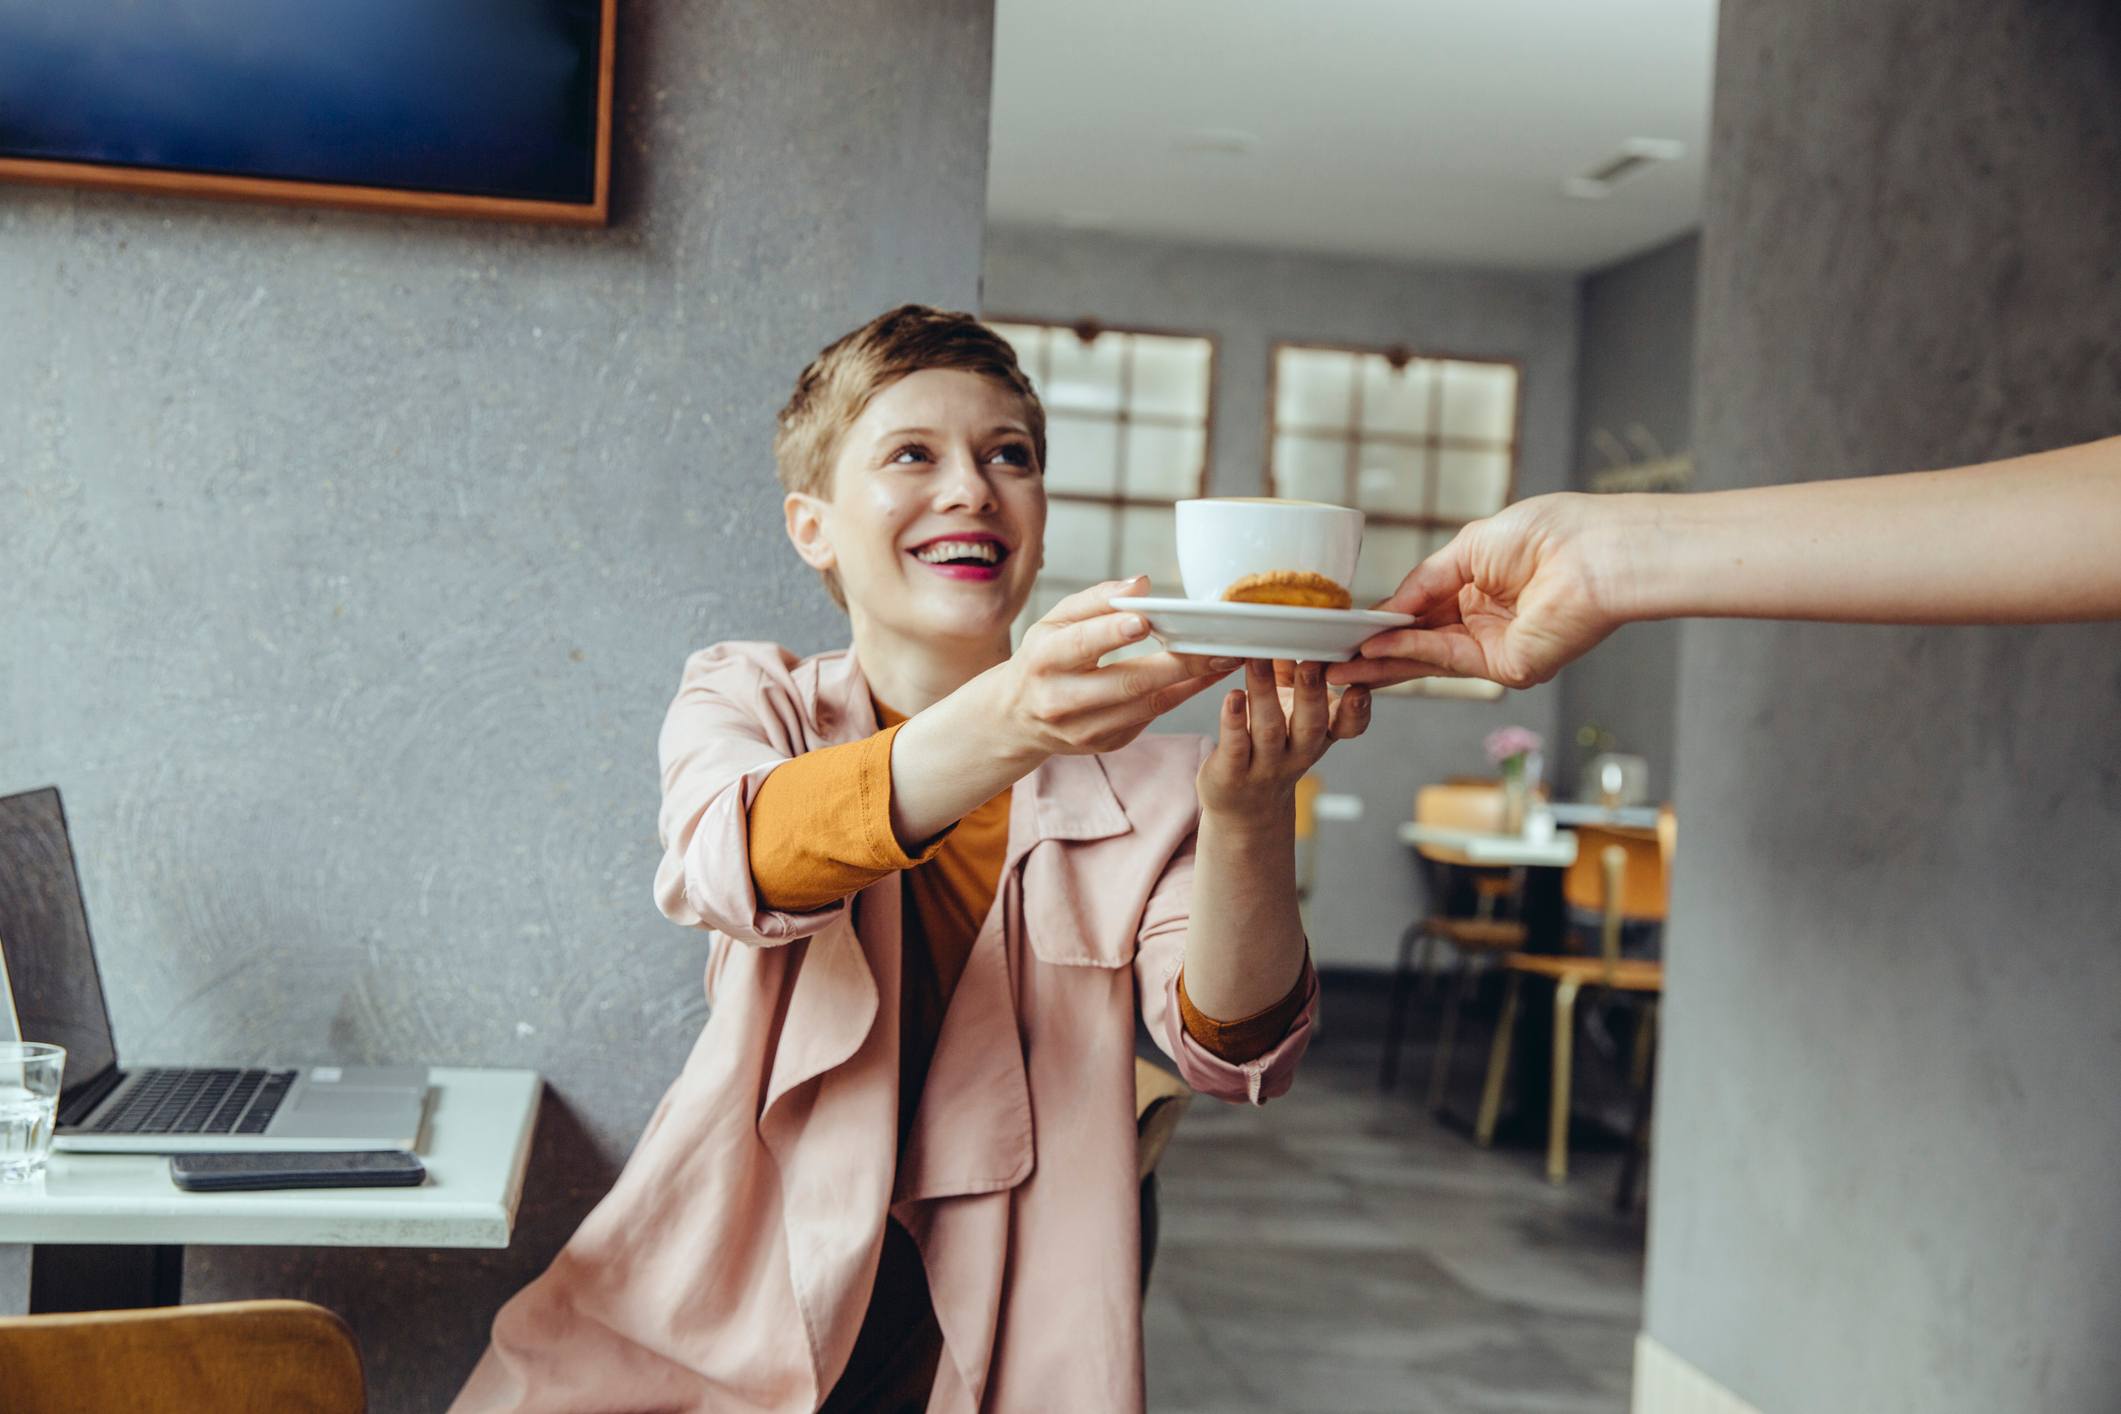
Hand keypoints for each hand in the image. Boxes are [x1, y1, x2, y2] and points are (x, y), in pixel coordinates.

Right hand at [987, 577, 1234, 757]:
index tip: (1146, 620)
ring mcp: (1083, 729)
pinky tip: (1202, 678)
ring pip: (1146, 706)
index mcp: (1044, 659)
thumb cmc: (1044, 658)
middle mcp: (1060, 699)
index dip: (1113, 633)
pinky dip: (1179, 697)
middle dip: (1176, 664)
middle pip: (1126, 683)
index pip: (1081, 644)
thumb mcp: (1055, 621)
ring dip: (1190, 682)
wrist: (1017, 716)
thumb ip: (1096, 600)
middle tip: (1216, 645)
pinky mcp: (1104, 744)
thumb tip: (1140, 584)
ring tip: (1222, 659)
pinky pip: (1150, 719)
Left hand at [1198, 659, 1369, 819]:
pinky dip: (1235, 721)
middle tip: (1311, 662)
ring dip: (1265, 693)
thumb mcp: (1293, 713)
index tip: (1360, 686)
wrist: (1244, 806)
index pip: (1348, 726)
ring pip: (1270, 730)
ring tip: (1257, 660)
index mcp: (1320, 735)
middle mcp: (1299, 753)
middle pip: (1311, 724)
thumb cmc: (1270, 747)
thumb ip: (1296, 674)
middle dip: (1312, 693)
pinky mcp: (1232, 774)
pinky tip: (1232, 696)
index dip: (1358, 710)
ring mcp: (1266, 766)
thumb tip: (1302, 624)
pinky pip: (1235, 746)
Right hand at [1327, 494, 1625, 689]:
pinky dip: (1407, 653)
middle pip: (1418, 643)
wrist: (1594, 552)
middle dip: (1374, 651)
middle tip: (1330, 660)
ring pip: (1425, 659)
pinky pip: (1446, 660)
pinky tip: (1373, 649)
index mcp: (1481, 589)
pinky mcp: (1507, 668)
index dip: (1385, 619)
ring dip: (1379, 663)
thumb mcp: (1467, 547)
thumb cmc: (1547, 534)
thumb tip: (1386, 609)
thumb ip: (1423, 581)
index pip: (1423, 611)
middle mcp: (1487, 624)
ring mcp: (1496, 649)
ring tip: (1336, 667)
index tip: (1346, 626)